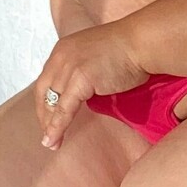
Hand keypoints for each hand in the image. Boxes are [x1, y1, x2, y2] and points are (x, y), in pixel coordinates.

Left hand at [33, 23, 148, 148]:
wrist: (143, 42)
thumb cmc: (130, 49)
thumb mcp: (96, 55)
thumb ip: (84, 70)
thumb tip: (83, 92)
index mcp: (63, 49)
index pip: (46, 80)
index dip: (45, 102)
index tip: (48, 118)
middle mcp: (61, 56)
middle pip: (43, 91)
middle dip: (44, 116)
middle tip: (47, 136)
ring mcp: (69, 67)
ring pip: (51, 102)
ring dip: (49, 125)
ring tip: (51, 143)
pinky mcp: (80, 79)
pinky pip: (64, 109)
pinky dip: (57, 126)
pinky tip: (54, 139)